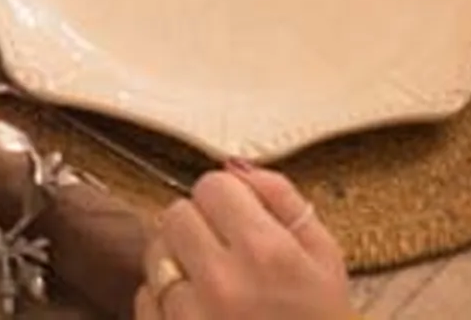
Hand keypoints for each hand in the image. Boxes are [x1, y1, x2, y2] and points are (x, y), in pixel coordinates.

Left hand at [134, 165, 349, 319]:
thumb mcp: (325, 258)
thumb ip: (282, 200)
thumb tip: (235, 166)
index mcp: (266, 253)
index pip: (212, 186)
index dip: (226, 197)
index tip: (238, 216)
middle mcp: (222, 282)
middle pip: (175, 214)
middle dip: (198, 224)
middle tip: (222, 248)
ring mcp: (190, 319)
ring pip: (156, 255)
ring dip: (177, 261)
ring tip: (210, 283)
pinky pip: (145, 299)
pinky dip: (164, 300)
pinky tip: (198, 312)